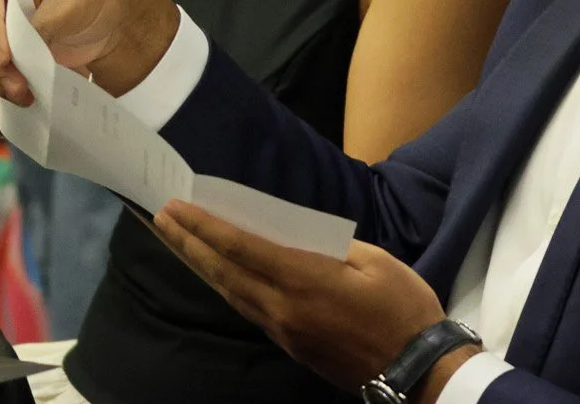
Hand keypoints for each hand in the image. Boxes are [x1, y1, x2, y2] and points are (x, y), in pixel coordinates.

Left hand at [154, 204, 458, 395]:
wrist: (419, 372)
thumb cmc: (404, 309)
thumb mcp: (376, 263)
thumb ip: (333, 248)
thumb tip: (301, 241)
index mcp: (304, 280)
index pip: (241, 247)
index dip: (205, 226)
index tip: (178, 207)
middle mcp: (283, 308)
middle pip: (224, 271)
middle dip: (189, 243)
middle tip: (161, 218)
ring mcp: (284, 331)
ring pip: (231, 293)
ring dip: (201, 265)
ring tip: (178, 242)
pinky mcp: (290, 346)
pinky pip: (247, 309)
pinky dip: (225, 286)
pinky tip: (218, 274)